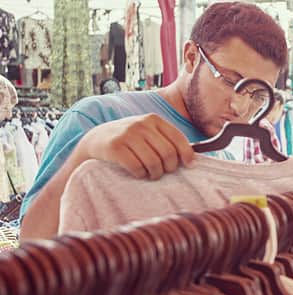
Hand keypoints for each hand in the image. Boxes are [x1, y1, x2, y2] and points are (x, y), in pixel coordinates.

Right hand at [78, 113, 194, 179]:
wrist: (96, 140)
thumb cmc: (130, 141)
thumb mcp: (148, 133)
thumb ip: (167, 141)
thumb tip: (194, 159)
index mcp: (154, 119)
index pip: (178, 139)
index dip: (186, 155)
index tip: (188, 165)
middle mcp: (141, 124)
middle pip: (168, 154)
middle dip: (169, 168)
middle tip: (163, 172)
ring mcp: (127, 134)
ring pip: (154, 163)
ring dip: (155, 174)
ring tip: (151, 174)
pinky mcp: (115, 147)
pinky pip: (137, 168)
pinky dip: (140, 174)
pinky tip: (138, 173)